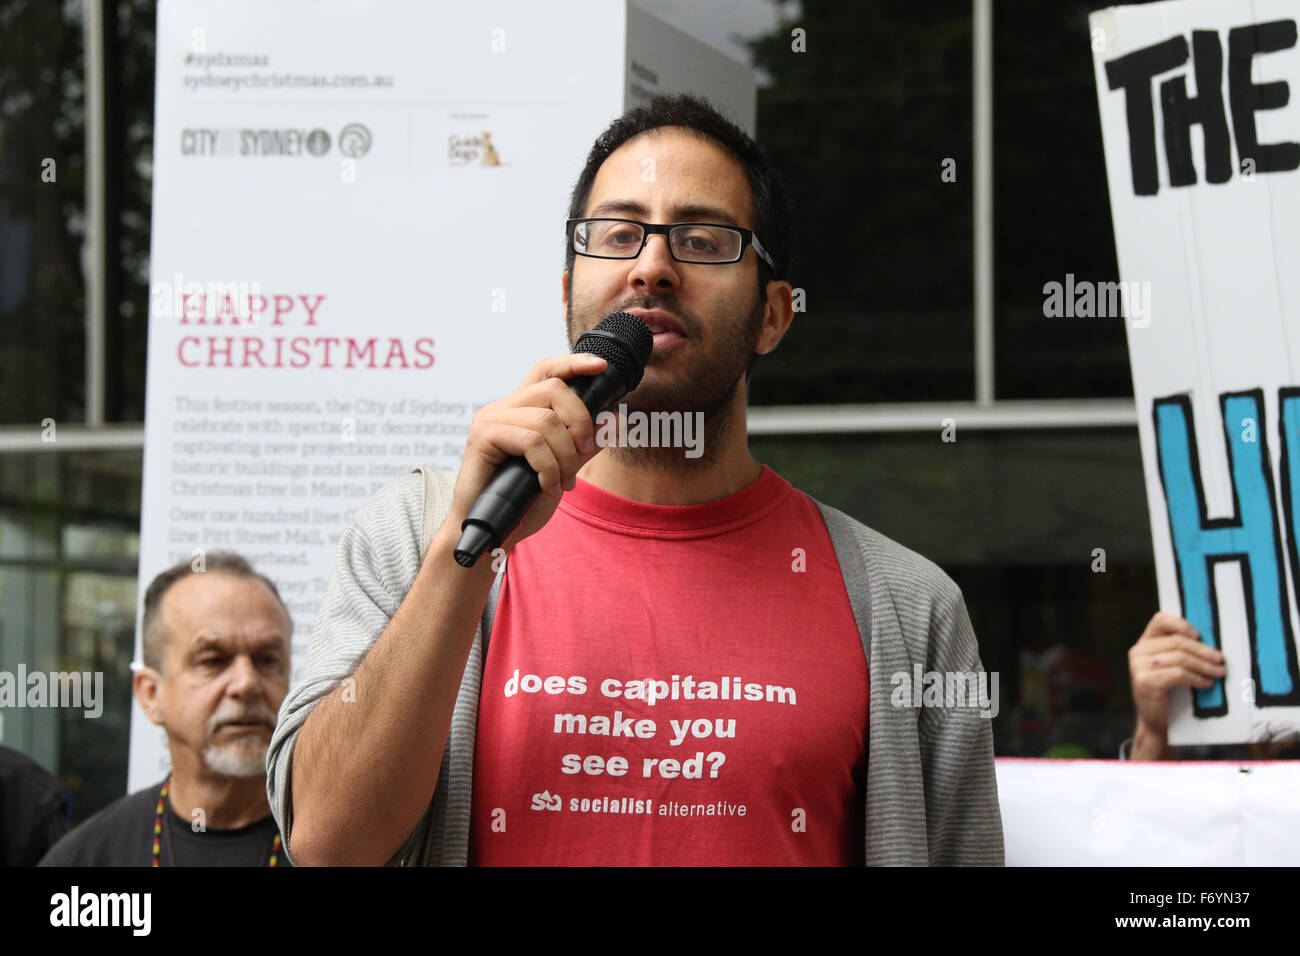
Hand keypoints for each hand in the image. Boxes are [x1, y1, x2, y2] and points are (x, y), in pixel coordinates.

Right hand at [442, 353, 607, 551]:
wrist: (491, 532)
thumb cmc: (522, 503)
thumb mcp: (563, 469)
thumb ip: (585, 444)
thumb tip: (616, 420)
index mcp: (522, 409)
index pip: (548, 371)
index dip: (574, 364)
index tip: (601, 366)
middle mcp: (505, 408)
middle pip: (554, 390)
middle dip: (580, 422)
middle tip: (583, 453)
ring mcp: (491, 420)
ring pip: (546, 421)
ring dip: (564, 456)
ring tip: (562, 482)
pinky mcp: (482, 437)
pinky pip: (531, 442)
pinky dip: (548, 468)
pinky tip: (547, 487)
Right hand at [1127, 612, 1225, 757]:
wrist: (1156, 722)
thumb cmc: (1169, 693)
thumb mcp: (1171, 667)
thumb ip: (1179, 652)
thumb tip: (1210, 641)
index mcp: (1144, 644)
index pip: (1159, 621)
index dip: (1181, 624)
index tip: (1199, 634)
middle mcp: (1138, 652)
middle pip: (1177, 642)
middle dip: (1203, 651)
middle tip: (1221, 659)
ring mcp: (1139, 667)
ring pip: (1180, 658)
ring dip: (1204, 666)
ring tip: (1219, 673)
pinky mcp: (1145, 682)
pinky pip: (1178, 674)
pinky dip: (1197, 678)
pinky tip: (1206, 683)